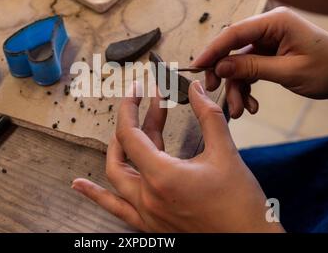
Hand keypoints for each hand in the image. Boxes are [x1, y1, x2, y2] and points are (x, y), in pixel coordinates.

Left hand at [72, 82, 283, 232]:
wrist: (248, 242)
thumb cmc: (239, 205)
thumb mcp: (226, 154)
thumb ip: (208, 117)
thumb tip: (196, 89)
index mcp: (162, 176)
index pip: (130, 133)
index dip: (130, 107)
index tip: (138, 90)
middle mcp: (147, 197)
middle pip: (120, 152)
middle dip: (129, 123)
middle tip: (143, 105)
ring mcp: (146, 213)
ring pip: (115, 177)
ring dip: (117, 150)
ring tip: (125, 128)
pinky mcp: (150, 225)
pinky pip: (115, 207)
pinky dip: (97, 194)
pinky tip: (79, 185)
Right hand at [192, 7, 327, 118]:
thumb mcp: (289, 72)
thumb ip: (252, 68)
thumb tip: (219, 68)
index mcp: (275, 22)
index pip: (234, 33)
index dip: (212, 50)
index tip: (196, 67)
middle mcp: (269, 27)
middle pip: (232, 48)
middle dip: (223, 73)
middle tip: (214, 91)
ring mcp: (269, 41)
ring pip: (239, 63)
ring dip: (236, 87)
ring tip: (239, 110)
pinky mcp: (270, 53)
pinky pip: (250, 69)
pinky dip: (247, 87)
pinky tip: (251, 105)